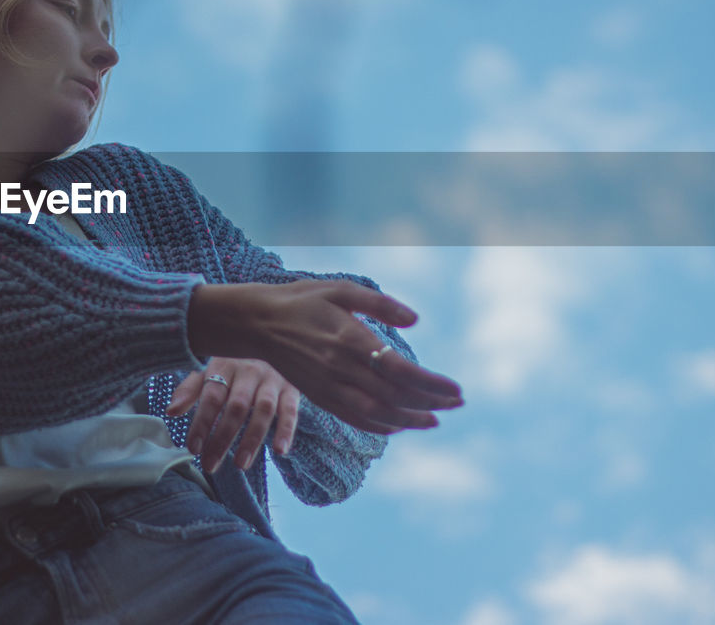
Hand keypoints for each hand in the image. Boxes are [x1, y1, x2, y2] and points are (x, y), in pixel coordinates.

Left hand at [166, 357, 299, 473]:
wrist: (274, 340)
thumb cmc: (236, 365)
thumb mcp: (212, 371)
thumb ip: (191, 390)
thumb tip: (170, 411)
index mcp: (225, 365)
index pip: (212, 396)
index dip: (202, 422)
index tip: (193, 448)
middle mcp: (249, 370)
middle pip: (236, 407)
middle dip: (222, 438)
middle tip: (210, 465)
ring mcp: (273, 379)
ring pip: (263, 410)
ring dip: (252, 439)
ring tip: (240, 465)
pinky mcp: (292, 388)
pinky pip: (291, 410)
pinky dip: (286, 430)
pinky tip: (279, 451)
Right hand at [186, 280, 462, 433]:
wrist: (257, 322)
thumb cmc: (303, 300)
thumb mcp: (341, 289)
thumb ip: (380, 304)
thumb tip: (415, 320)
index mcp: (349, 338)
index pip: (399, 370)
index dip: (431, 384)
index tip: (456, 389)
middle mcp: (340, 368)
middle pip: (393, 395)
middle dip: (429, 403)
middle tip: (457, 403)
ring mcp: (328, 386)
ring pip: (376, 413)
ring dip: (408, 419)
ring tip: (434, 420)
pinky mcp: (319, 396)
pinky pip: (354, 418)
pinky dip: (379, 426)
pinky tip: (398, 425)